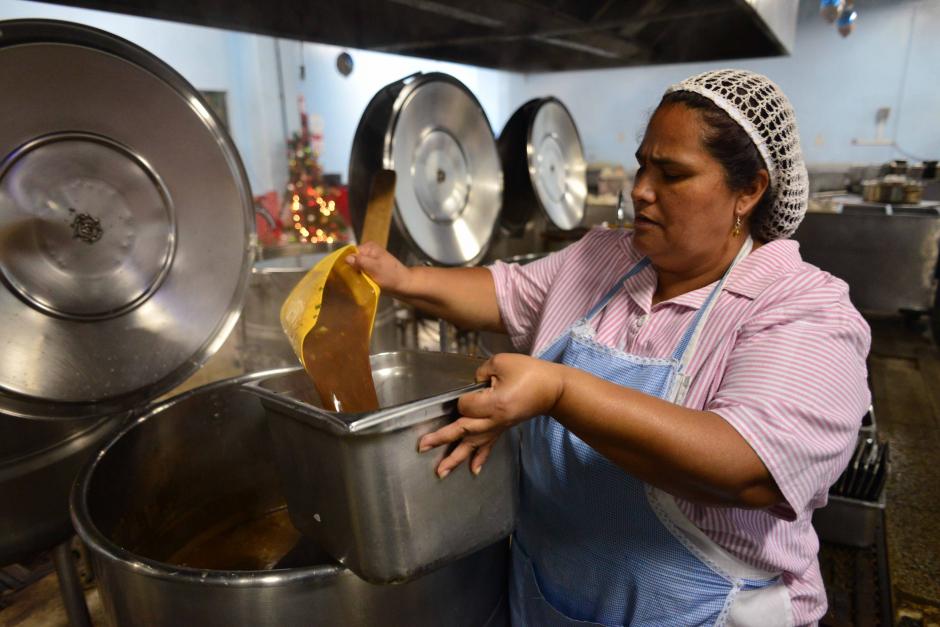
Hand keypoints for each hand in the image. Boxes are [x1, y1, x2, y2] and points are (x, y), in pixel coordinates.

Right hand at [346, 241, 411, 294]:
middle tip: (346, 280)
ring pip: (355, 268)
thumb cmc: (391, 275)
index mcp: (369, 247)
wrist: (404, 285)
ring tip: (351, 283)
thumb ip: (360, 262)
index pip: (351, 252)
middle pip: (352, 260)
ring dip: (353, 275)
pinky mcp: (370, 270)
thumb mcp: (374, 267)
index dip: (345, 261)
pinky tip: (356, 284)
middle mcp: (368, 253)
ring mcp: (369, 262)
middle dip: (349, 269)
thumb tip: (346, 258)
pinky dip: (358, 278)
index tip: (341, 273)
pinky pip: (360, 273)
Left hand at [418, 353, 564, 477]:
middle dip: (441, 438)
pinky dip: (480, 458)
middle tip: (422, 447)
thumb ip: (482, 372)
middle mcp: (494, 420)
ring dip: (456, 458)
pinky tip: (473, 470)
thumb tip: (473, 385)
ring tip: (440, 472)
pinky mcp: (503, 428)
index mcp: (494, 404)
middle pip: (463, 430)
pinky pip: (489, 446)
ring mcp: (499, 427)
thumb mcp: (503, 362)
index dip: (464, 398)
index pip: (466, 405)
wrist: (554, 389)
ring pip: (473, 444)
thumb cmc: (530, 373)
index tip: (472, 390)